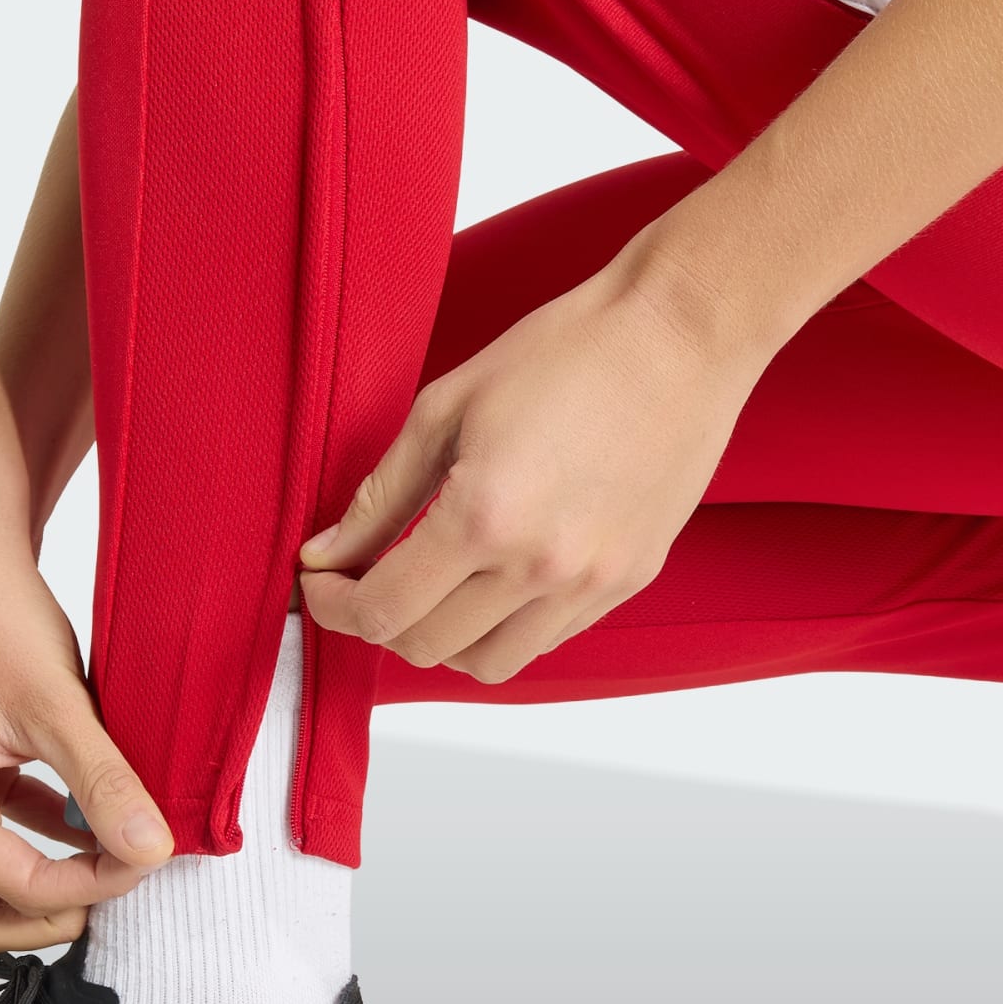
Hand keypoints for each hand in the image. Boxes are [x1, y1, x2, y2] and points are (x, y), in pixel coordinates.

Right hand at [0, 497, 173, 952]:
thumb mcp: (59, 706)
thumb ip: (104, 783)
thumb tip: (152, 850)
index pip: (15, 889)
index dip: (92, 885)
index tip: (151, 852)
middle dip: (54, 912)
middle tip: (121, 875)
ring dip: (56, 877)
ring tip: (119, 844)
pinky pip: (8, 834)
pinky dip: (54, 837)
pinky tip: (98, 808)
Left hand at [299, 256, 748, 682]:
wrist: (680, 338)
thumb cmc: (567, 351)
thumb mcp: (446, 408)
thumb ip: (380, 496)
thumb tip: (326, 554)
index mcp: (483, 518)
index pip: (382, 609)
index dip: (333, 605)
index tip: (322, 582)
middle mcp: (539, 568)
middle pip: (426, 648)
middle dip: (379, 621)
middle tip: (367, 578)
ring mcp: (590, 583)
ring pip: (488, 665)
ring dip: (444, 639)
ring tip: (434, 589)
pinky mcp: (627, 582)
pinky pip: (546, 641)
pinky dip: (504, 627)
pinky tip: (495, 578)